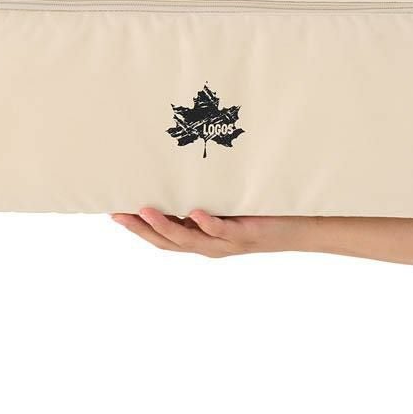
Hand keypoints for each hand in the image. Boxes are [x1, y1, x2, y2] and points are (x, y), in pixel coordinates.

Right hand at [111, 208, 314, 257]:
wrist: (297, 228)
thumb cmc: (258, 212)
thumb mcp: (225, 202)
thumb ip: (203, 193)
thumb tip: (180, 169)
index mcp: (199, 237)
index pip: (161, 237)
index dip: (137, 228)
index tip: (114, 213)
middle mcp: (207, 244)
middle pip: (167, 241)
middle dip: (141, 229)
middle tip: (119, 214)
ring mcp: (224, 242)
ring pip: (188, 240)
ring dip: (165, 226)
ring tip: (144, 212)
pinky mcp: (244, 235)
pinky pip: (222, 231)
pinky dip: (207, 223)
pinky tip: (195, 212)